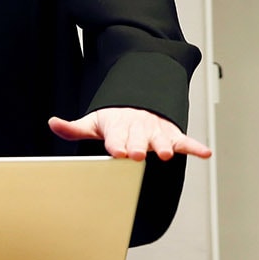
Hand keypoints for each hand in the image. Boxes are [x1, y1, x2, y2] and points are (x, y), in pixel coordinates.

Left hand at [48, 107, 211, 160]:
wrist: (137, 105)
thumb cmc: (113, 121)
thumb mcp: (92, 122)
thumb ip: (74, 128)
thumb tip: (52, 122)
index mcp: (118, 127)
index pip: (116, 137)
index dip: (117, 144)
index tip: (118, 151)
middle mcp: (138, 129)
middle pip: (138, 139)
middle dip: (138, 146)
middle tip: (136, 154)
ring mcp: (156, 132)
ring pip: (161, 140)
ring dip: (163, 146)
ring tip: (164, 154)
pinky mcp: (171, 135)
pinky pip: (185, 141)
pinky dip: (196, 147)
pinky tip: (205, 153)